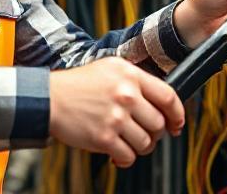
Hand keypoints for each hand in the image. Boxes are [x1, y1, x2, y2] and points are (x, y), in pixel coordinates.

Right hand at [48, 57, 183, 167]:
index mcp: (130, 75)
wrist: (49, 98)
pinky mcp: (104, 137)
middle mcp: (126, 95)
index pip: (168, 97)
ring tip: (128, 142)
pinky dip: (126, 159)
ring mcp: (115, 117)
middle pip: (159, 123)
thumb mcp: (111, 68)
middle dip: (155, 133)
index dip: (177, 114)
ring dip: (141, 147)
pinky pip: (129, 156)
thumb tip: (162, 103)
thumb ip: (137, 80)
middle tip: (144, 133)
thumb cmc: (79, 84)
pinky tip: (117, 153)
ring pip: (146, 143)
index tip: (176, 124)